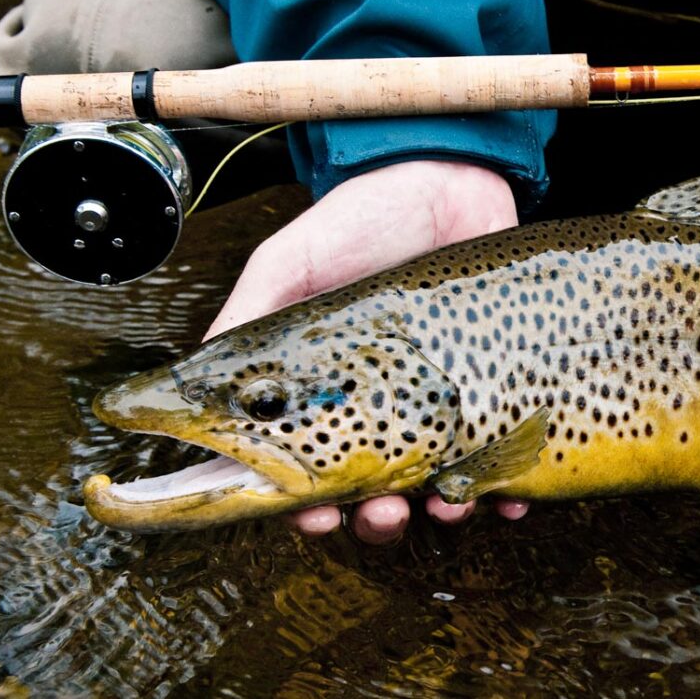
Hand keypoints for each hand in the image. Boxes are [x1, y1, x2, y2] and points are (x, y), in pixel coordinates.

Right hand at [204, 159, 529, 543]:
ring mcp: (442, 403)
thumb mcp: (293, 260)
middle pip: (373, 495)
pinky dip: (508, 492)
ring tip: (448, 504)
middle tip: (382, 514)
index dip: (302, 508)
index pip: (303, 473)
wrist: (452, 178)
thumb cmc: (363, 218)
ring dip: (440, 512)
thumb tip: (190, 379)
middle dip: (376, 520)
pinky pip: (506, 460)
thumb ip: (251, 315)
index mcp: (322, 391)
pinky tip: (509, 503)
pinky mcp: (496, 391)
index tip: (310, 520)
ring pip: (437, 489)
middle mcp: (381, 406)